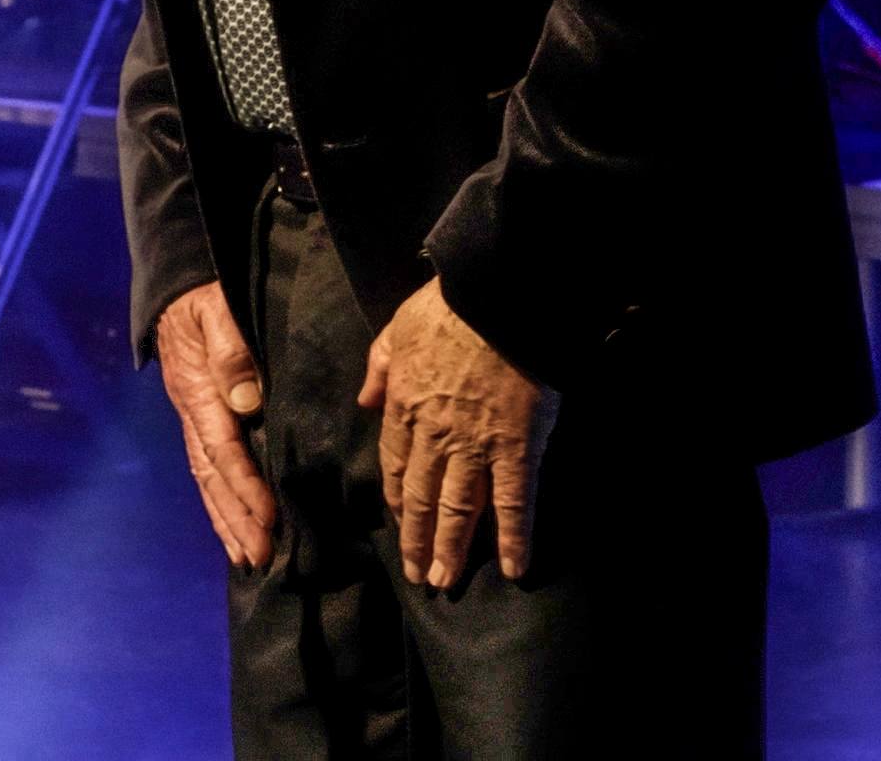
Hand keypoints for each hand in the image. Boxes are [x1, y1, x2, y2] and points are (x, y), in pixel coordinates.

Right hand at [155, 280, 278, 570]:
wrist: (174, 289)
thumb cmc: (202, 298)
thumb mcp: (217, 309)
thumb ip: (231, 351)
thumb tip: (246, 401)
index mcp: (197, 393)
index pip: (223, 449)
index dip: (245, 486)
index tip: (268, 519)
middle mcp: (192, 415)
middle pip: (212, 477)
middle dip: (237, 519)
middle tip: (261, 557)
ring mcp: (191, 422)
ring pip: (207, 481)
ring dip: (227, 521)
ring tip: (249, 559)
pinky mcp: (198, 422)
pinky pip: (207, 471)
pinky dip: (220, 505)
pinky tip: (234, 529)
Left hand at [356, 279, 555, 587]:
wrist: (498, 300)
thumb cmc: (449, 307)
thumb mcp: (396, 329)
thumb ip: (379, 367)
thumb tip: (363, 400)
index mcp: (404, 406)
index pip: (396, 465)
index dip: (399, 499)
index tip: (400, 522)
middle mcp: (435, 435)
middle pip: (424, 497)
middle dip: (419, 539)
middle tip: (420, 574)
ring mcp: (477, 446)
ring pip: (460, 509)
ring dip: (453, 548)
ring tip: (447, 580)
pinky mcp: (517, 450)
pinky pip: (514, 503)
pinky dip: (514, 539)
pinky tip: (514, 568)